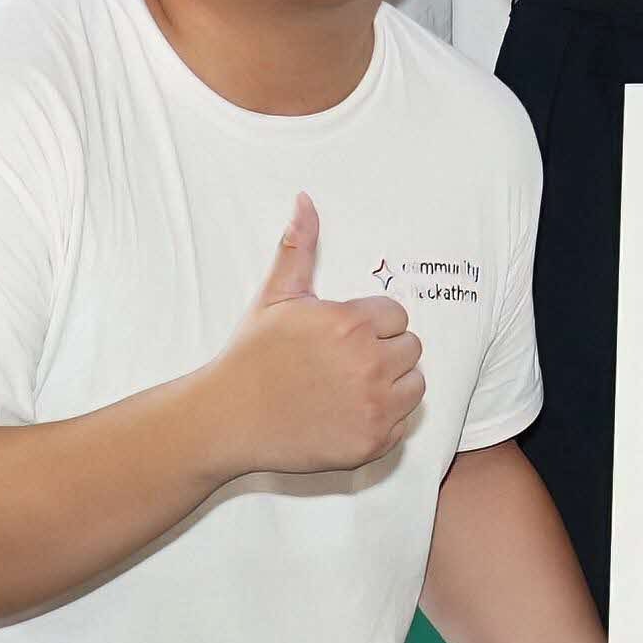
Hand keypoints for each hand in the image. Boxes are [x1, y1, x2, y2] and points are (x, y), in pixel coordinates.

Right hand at [200, 196, 425, 477]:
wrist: (228, 419)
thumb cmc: (252, 356)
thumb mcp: (275, 297)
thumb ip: (299, 248)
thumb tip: (306, 200)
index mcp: (350, 324)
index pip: (397, 315)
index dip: (370, 325)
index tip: (341, 338)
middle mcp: (368, 365)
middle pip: (411, 348)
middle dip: (383, 351)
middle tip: (343, 363)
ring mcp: (373, 407)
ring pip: (415, 384)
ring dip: (392, 384)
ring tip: (349, 386)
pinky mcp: (373, 442)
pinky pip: (405, 422)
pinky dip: (384, 419)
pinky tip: (348, 413)